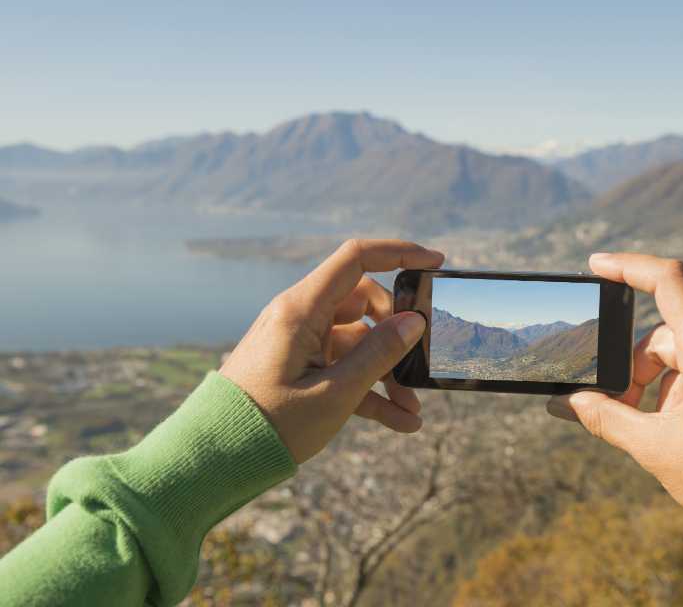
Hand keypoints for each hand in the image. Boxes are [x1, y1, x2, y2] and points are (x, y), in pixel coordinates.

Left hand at [220, 239, 443, 463]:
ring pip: (358, 342)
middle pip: (365, 304)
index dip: (398, 254)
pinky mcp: (300, 368)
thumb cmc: (271, 424)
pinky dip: (370, 390)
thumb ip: (378, 354)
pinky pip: (344, 368)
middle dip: (397, 334)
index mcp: (301, 310)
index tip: (435, 263)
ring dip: (388, 372)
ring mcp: (300, 343)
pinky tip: (400, 421)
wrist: (217, 459)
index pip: (357, 259)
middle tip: (417, 364)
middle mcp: (300, 318)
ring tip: (412, 408)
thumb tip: (414, 322)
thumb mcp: (335, 393)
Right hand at [546, 253, 682, 512]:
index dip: (628, 266)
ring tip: (656, 432)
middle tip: (620, 411)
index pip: (668, 282)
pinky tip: (682, 430)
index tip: (596, 267)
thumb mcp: (654, 448)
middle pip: (665, 335)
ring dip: (659, 385)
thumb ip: (605, 417)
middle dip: (635, 370)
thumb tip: (568, 401)